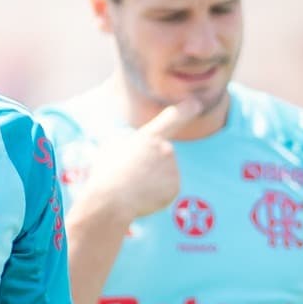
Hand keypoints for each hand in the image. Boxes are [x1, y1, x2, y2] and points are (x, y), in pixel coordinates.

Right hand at [85, 98, 201, 220]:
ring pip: (163, 173)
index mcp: (149, 136)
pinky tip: (140, 196)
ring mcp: (173, 170)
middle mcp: (166, 150)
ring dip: (151, 180)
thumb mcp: (111, 148)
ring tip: (131, 187)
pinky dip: (154, 194)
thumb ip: (129, 143)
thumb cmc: (106, 173)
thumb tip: (132, 148)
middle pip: (161, 154)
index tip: (196, 104)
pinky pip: (165, 189)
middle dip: (150, 163)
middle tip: (129, 174)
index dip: (186, 109)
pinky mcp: (174, 189)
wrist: (110, 200)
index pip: (173, 117)